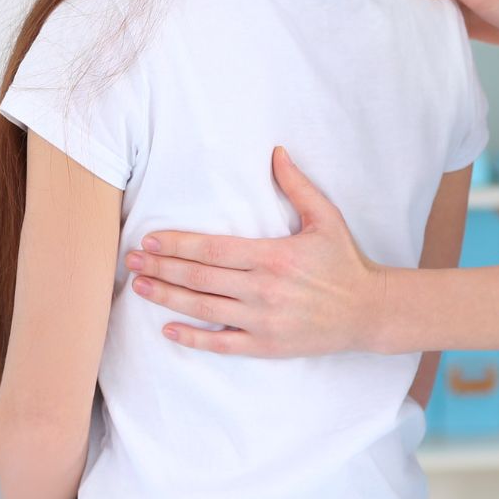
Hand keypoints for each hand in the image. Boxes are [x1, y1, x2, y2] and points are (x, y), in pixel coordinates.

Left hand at [123, 146, 389, 356]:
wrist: (368, 311)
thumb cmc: (344, 261)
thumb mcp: (326, 218)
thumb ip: (297, 186)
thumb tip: (276, 153)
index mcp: (273, 256)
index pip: (212, 249)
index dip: (177, 244)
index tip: (149, 239)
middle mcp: (263, 289)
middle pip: (199, 277)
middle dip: (161, 266)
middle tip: (130, 259)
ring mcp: (263, 320)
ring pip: (203, 308)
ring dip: (166, 297)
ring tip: (139, 286)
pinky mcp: (266, 345)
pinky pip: (221, 343)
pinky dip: (192, 338)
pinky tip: (168, 329)